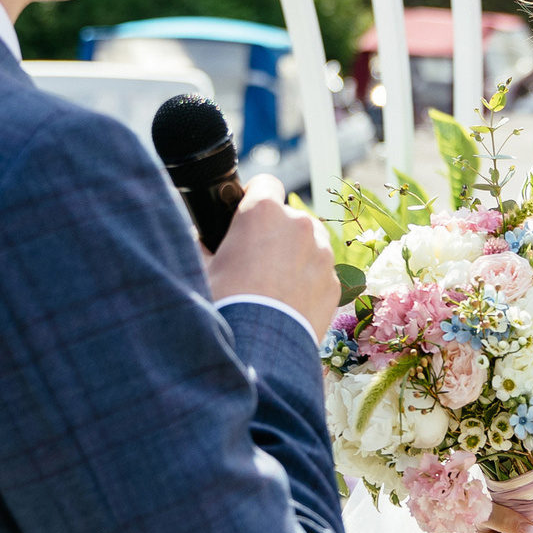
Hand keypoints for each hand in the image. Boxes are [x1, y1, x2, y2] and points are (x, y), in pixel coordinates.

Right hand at [205, 178, 338, 330]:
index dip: (253, 195)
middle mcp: (298, 224)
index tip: (246, 213)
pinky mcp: (334, 282)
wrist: (259, 349)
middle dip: (274, 233)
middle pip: (288, 217)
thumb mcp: (204, 270)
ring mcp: (322, 253)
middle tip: (254, 261)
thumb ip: (204, 246)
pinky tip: (288, 303)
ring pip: (309, 244)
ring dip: (294, 256)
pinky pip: (319, 273)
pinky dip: (307, 282)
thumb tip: (198, 240)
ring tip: (273, 286)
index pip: (265, 183)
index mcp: (263, 212)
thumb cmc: (227, 304)